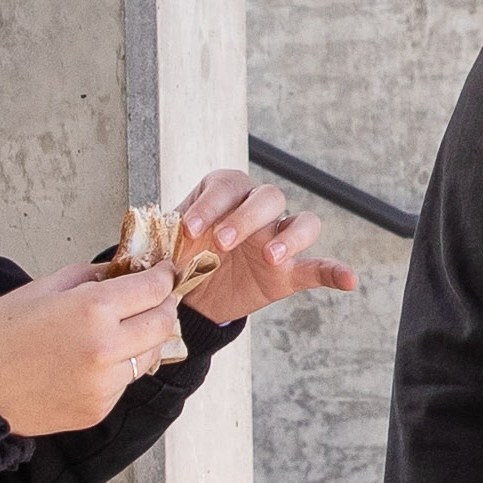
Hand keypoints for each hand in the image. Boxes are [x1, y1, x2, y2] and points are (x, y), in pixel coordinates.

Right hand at [0, 259, 187, 434]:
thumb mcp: (43, 288)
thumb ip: (90, 276)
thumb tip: (123, 271)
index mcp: (92, 310)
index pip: (154, 289)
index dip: (164, 277)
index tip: (164, 273)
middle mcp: (107, 348)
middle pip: (164, 322)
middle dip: (164, 306)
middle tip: (154, 299)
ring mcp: (105, 384)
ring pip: (150, 355)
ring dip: (146, 339)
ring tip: (125, 330)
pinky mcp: (99, 409)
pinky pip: (125, 382)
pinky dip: (120, 368)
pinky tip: (95, 360)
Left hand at [164, 171, 361, 327]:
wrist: (188, 297)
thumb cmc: (176, 258)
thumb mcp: (162, 242)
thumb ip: (157, 237)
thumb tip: (133, 243)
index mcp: (224, 193)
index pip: (226, 185)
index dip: (210, 204)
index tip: (189, 230)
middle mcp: (256, 210)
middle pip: (268, 196)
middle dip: (245, 217)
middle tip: (222, 242)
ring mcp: (278, 239)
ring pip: (301, 222)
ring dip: (289, 236)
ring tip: (270, 257)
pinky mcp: (290, 271)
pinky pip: (319, 266)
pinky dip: (336, 271)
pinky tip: (349, 280)